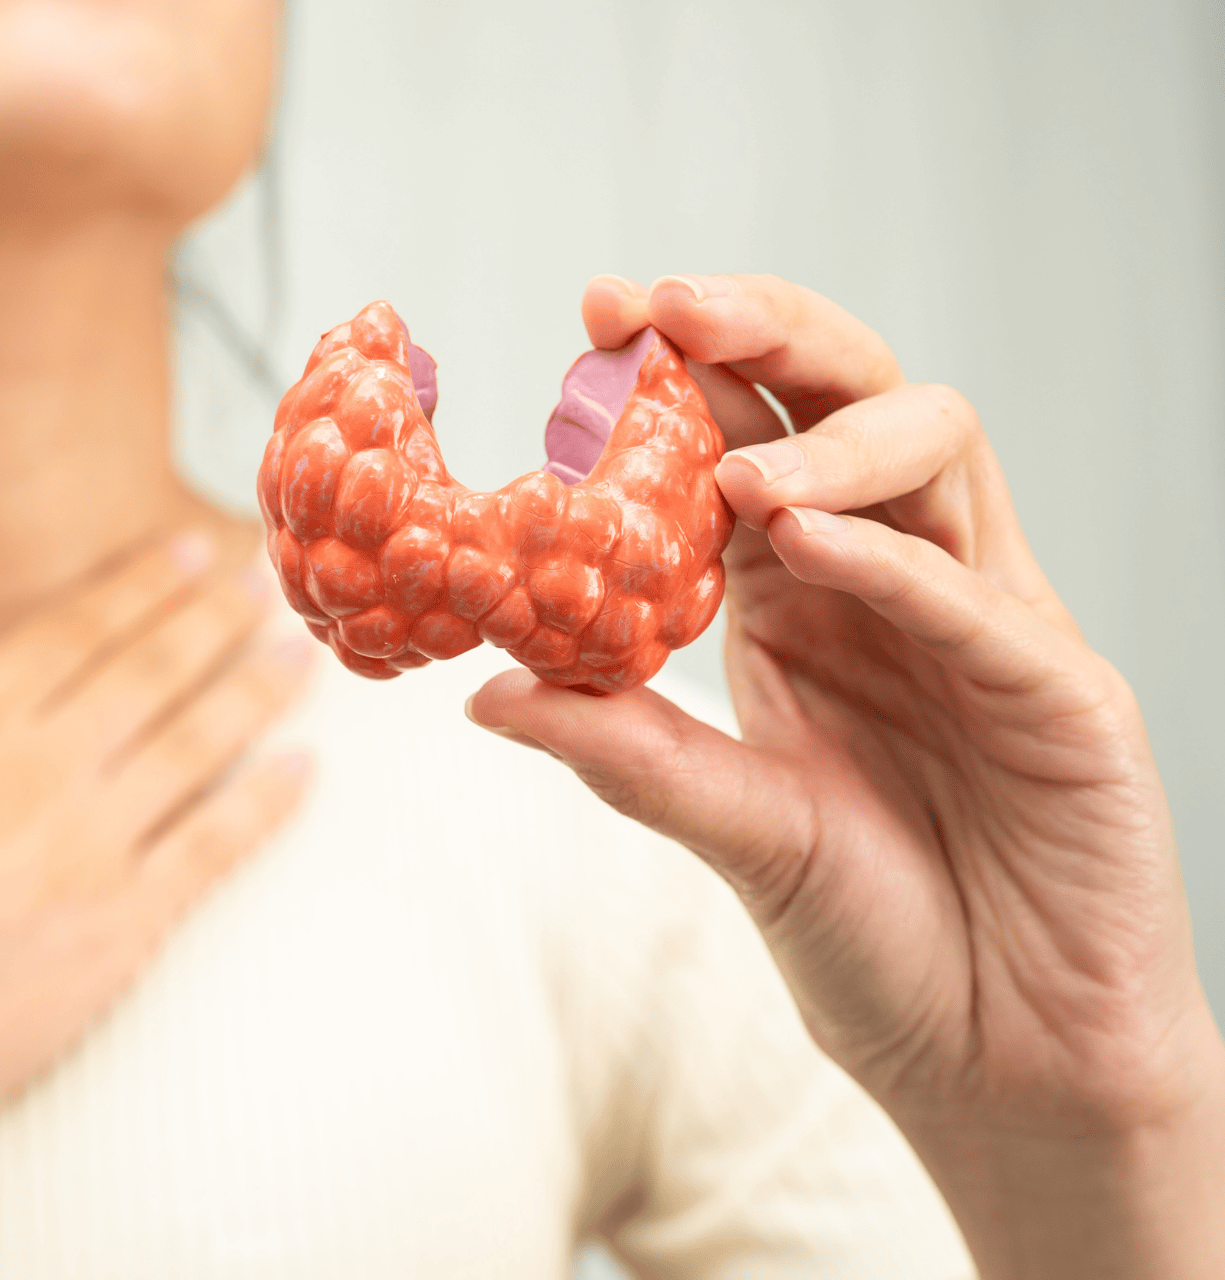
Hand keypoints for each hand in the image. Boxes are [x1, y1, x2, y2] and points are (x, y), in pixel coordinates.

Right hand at [0, 530, 310, 1154]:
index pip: (75, 630)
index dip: (140, 584)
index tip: (189, 552)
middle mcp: (41, 768)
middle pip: (153, 670)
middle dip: (218, 618)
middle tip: (270, 583)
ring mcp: (90, 848)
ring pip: (198, 745)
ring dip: (258, 692)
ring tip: (304, 656)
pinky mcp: (122, 929)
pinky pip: (215, 850)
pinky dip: (267, 805)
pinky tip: (303, 770)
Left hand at [468, 273, 1224, 1277]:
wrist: (1000, 1061)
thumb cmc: (877, 937)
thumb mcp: (732, 828)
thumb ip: (627, 752)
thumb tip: (484, 691)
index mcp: (807, 598)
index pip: (753, 440)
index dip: (682, 372)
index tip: (593, 317)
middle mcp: (897, 583)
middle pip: (854, 399)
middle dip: (766, 337)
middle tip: (662, 308)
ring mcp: (990, 625)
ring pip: (940, 455)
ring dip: (832, 440)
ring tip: (733, 470)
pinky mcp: (1063, 694)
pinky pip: (982, 600)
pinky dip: (895, 563)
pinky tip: (808, 541)